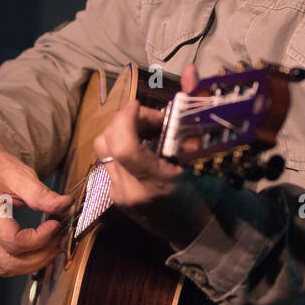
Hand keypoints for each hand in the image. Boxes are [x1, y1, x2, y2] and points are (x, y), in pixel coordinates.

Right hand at [0, 134, 72, 276]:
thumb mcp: (19, 174)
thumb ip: (42, 193)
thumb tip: (66, 204)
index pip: (12, 241)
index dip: (39, 238)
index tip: (56, 225)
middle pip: (9, 262)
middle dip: (39, 256)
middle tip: (59, 240)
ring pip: (4, 267)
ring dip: (32, 263)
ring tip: (52, 246)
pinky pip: (0, 261)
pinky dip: (22, 261)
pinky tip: (38, 248)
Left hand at [94, 64, 220, 245]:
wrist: (192, 233)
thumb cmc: (202, 196)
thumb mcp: (201, 159)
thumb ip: (192, 113)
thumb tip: (190, 71)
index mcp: (154, 183)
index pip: (124, 147)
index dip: (128, 119)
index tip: (142, 107)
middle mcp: (129, 190)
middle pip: (107, 141)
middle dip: (128, 120)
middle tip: (154, 122)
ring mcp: (117, 194)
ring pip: (102, 147)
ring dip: (122, 130)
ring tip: (148, 132)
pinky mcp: (112, 193)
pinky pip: (108, 158)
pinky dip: (122, 144)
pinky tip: (144, 147)